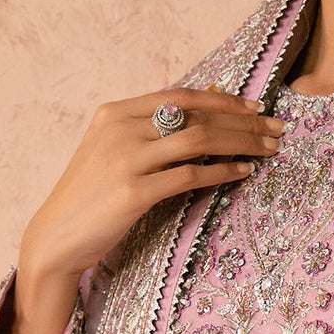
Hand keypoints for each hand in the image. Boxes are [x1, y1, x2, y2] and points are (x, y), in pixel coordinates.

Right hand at [18, 84, 284, 305]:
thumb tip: (202, 109)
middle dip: (242, 121)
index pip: (180, 96)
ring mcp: (125, 160)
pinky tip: (243, 172)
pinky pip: (190, 175)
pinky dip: (222, 172)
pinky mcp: (133, 193)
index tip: (255, 106)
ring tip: (269, 149)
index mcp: (115, 113)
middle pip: (195, 115)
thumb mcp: (113, 151)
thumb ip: (149, 130)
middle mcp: (120, 129)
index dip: (222, 100)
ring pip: (198, 140)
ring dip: (241, 142)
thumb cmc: (92, 196)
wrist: (57, 236)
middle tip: (276, 128)